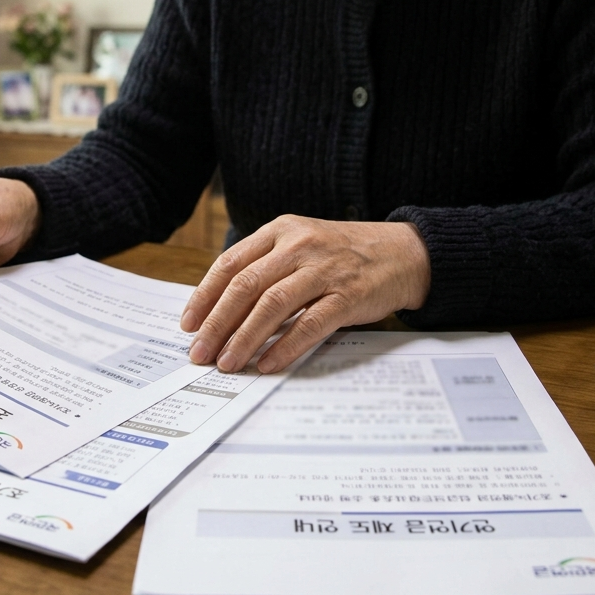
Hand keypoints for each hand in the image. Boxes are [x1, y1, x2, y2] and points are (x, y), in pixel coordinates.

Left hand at [180, 215, 429, 373]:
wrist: (405, 252)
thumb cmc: (345, 254)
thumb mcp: (302, 245)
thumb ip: (267, 268)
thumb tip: (223, 312)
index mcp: (281, 231)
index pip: (230, 263)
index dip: (205, 295)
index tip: (188, 324)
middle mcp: (299, 245)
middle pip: (245, 285)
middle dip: (217, 323)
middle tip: (200, 353)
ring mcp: (325, 269)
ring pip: (272, 304)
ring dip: (244, 338)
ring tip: (227, 363)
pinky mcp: (349, 295)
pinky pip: (309, 323)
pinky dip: (285, 346)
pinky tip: (267, 363)